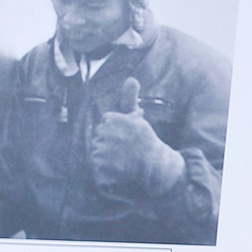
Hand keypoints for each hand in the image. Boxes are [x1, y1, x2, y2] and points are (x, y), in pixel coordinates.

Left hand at [92, 78, 184, 193]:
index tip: (128, 136)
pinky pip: (94, 169)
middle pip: (97, 138)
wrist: (156, 166)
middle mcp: (107, 134)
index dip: (116, 131)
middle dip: (109, 143)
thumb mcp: (136, 119)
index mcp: (113, 120)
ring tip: (123, 160)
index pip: (104, 123)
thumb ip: (129, 99)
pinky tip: (118, 171)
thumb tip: (131, 79)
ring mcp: (103, 152)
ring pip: (95, 153)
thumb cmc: (144, 141)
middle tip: (126, 149)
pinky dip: (104, 172)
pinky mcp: (100, 169)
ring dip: (106, 158)